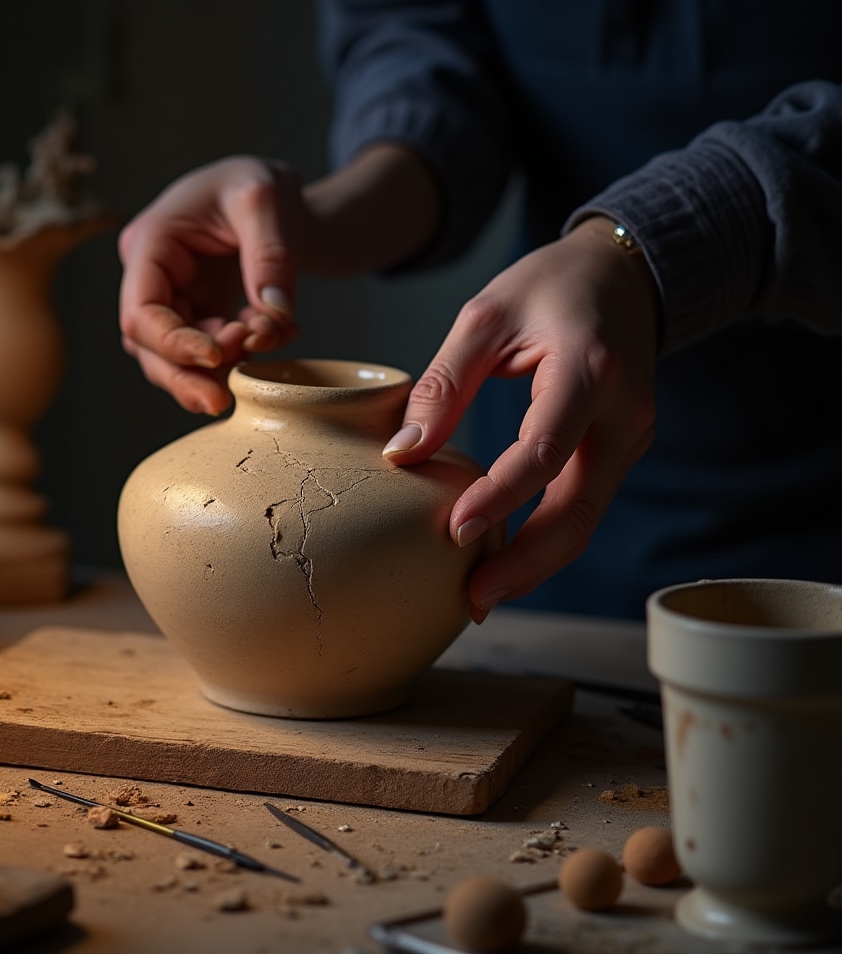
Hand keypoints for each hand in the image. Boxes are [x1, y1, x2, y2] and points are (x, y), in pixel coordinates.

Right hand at [118, 156, 302, 414]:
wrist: (275, 198)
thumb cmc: (260, 185)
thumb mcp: (267, 199)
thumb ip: (271, 255)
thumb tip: (273, 317)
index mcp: (152, 242)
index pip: (141, 312)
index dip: (173, 345)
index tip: (219, 356)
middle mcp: (152, 277)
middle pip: (149, 347)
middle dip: (186, 376)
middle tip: (225, 400)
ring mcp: (173, 300)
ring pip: (173, 360)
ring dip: (213, 374)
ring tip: (259, 363)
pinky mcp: (197, 318)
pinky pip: (206, 355)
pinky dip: (239, 360)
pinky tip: (276, 337)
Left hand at [382, 217, 659, 620]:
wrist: (623, 273)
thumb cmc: (550, 286)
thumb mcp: (486, 316)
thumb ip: (443, 385)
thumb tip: (403, 456)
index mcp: (590, 370)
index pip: (545, 451)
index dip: (501, 498)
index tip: (455, 533)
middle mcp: (623, 414)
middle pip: (579, 510)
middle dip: (526, 563)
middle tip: (473, 599)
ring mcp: (630, 438)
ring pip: (586, 520)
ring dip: (536, 563)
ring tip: (482, 594)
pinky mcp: (620, 451)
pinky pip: (585, 506)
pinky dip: (547, 537)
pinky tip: (508, 558)